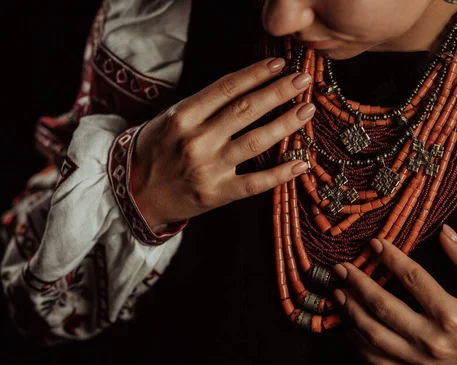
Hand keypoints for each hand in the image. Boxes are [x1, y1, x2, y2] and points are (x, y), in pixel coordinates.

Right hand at [130, 57, 314, 226]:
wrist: (136, 195)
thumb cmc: (156, 152)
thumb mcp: (170, 119)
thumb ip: (204, 105)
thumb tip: (247, 86)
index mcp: (183, 116)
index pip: (226, 88)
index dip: (256, 74)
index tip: (279, 64)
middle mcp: (197, 140)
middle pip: (246, 109)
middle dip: (279, 91)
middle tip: (303, 79)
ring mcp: (208, 168)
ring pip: (256, 141)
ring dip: (286, 124)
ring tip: (307, 110)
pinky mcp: (217, 194)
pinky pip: (255, 182)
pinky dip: (280, 173)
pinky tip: (301, 163)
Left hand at [331, 225, 456, 364]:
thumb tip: (445, 233)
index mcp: (452, 315)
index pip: (412, 279)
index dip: (390, 258)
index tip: (374, 243)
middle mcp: (432, 340)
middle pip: (383, 307)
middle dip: (357, 285)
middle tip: (340, 269)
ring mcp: (422, 363)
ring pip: (375, 337)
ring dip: (351, 313)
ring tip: (337, 294)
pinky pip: (380, 363)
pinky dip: (361, 346)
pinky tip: (350, 329)